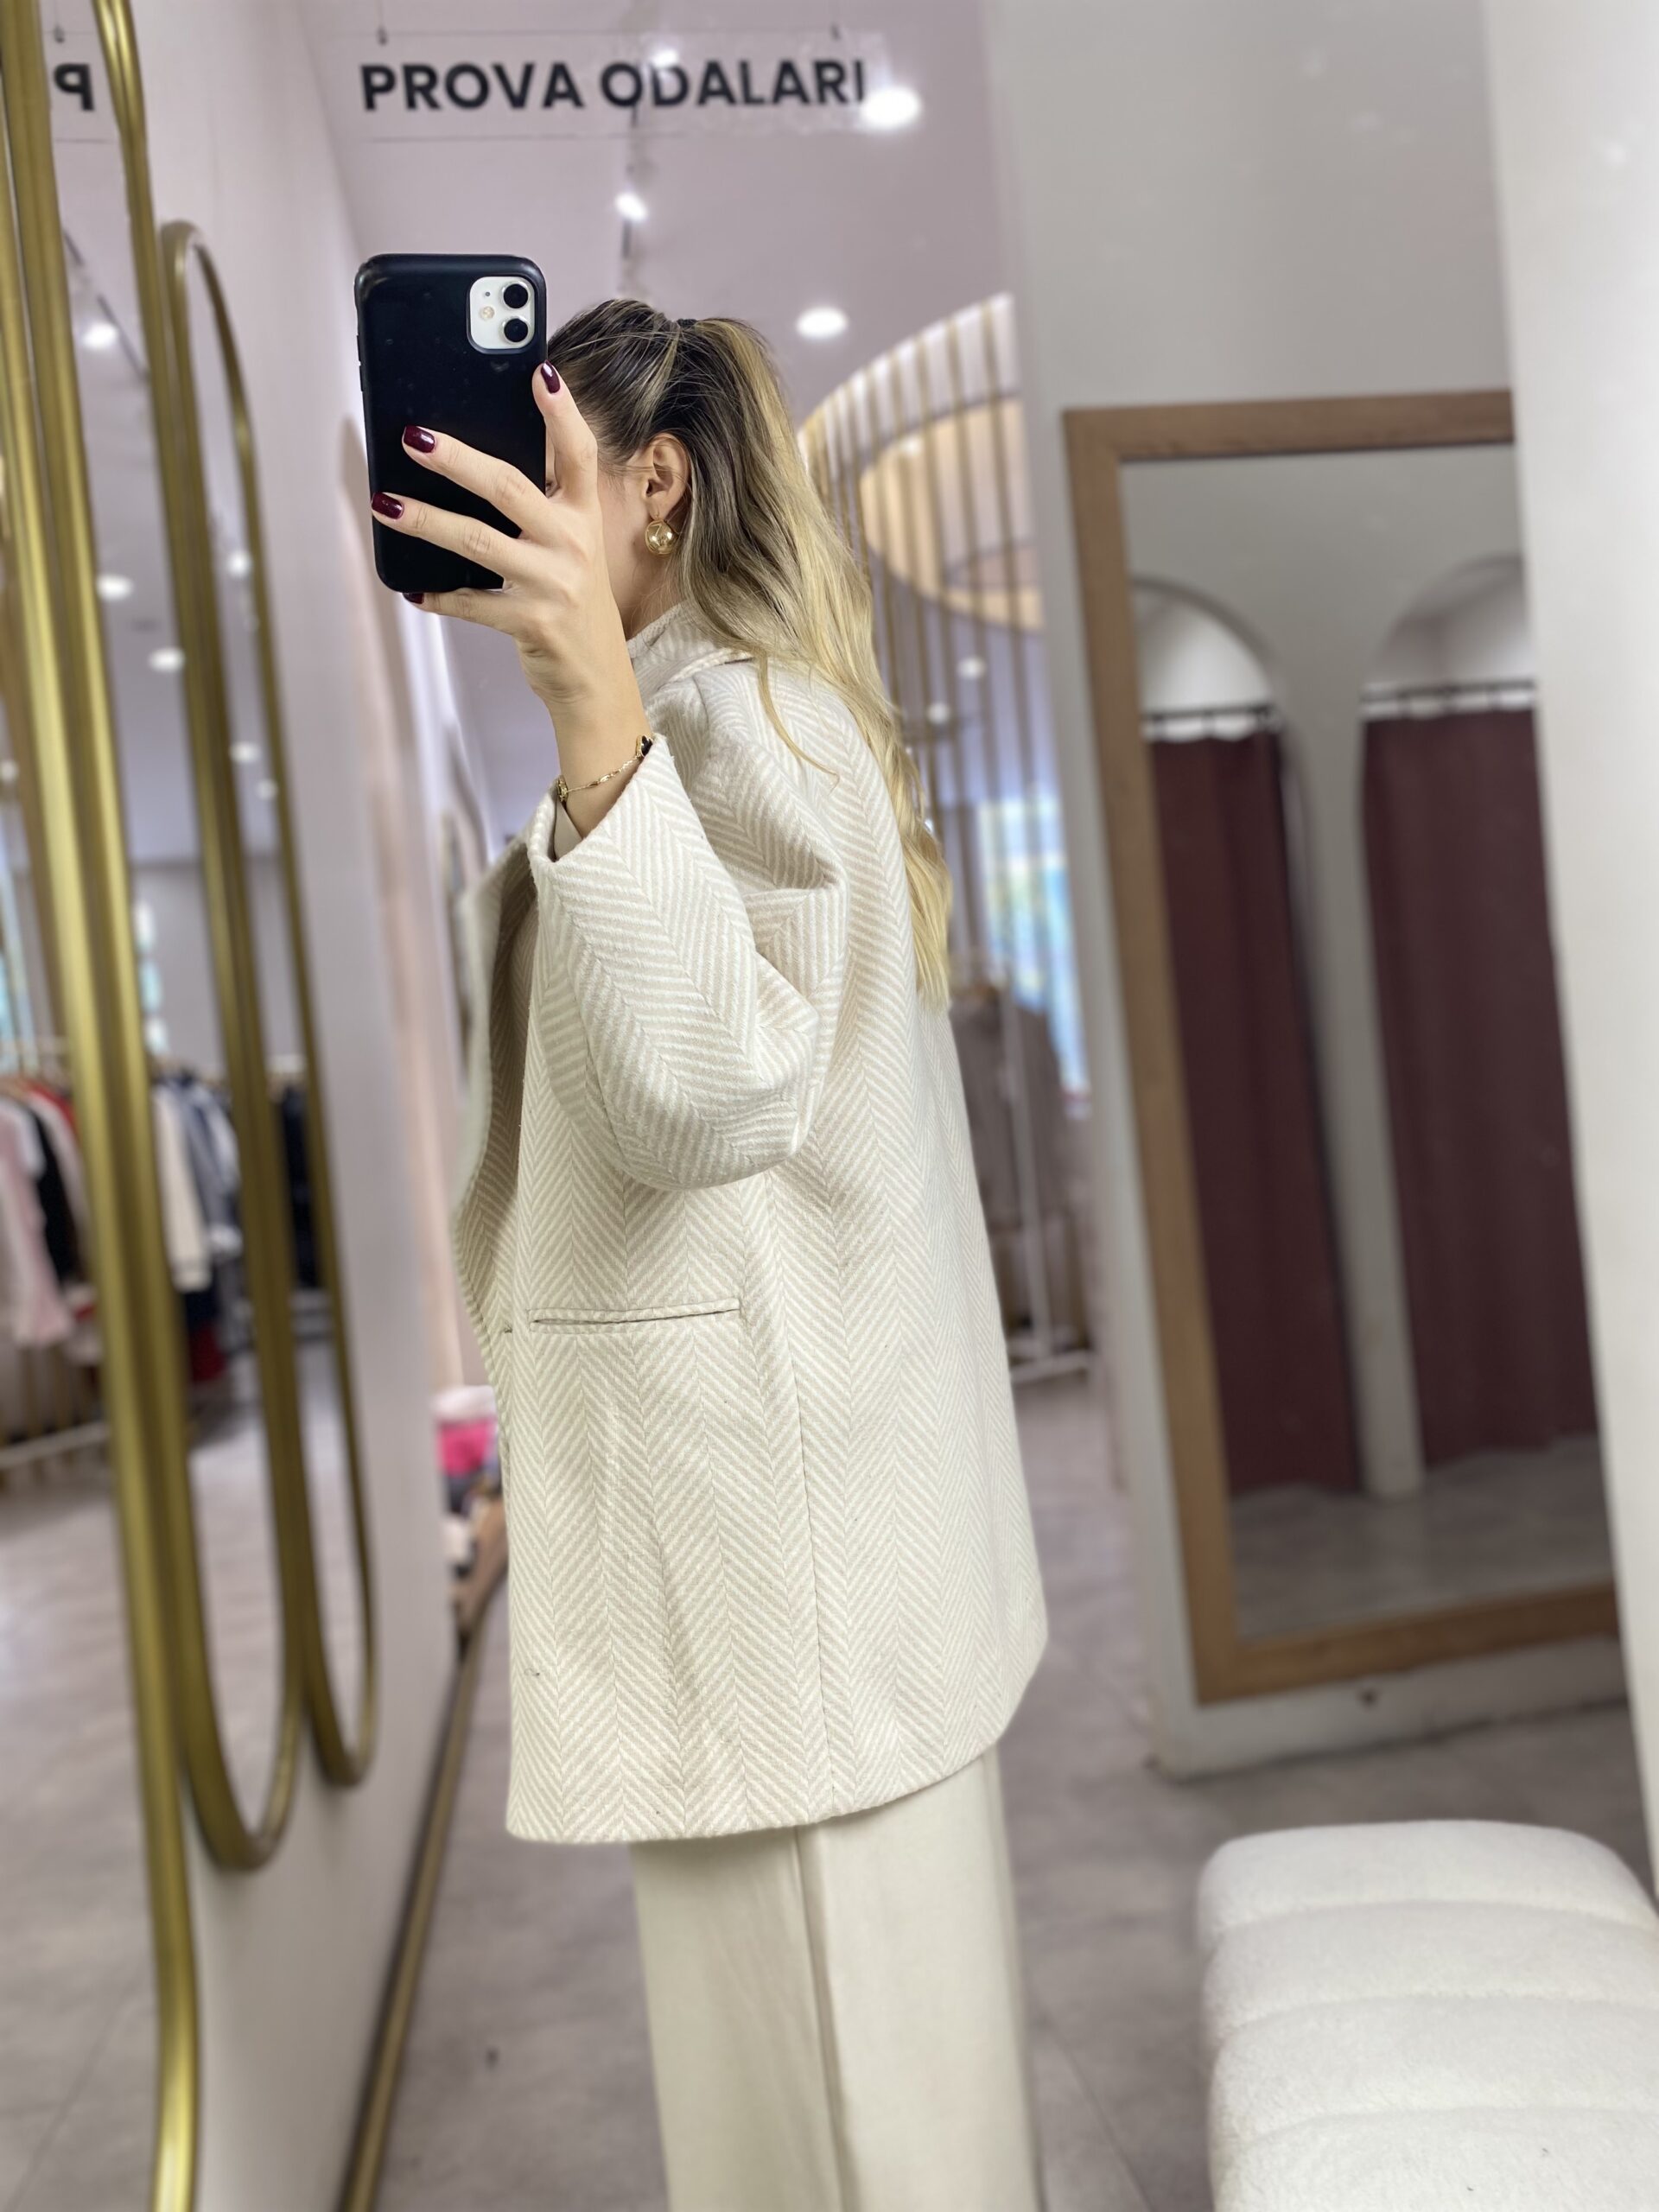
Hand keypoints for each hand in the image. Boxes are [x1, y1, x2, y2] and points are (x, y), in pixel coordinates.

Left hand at [375, 365, 647, 812]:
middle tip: (413, 437)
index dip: (562, 412)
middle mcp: (573, 545)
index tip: (539, 371)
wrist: (597, 679)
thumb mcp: (572, 548)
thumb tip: (472, 463)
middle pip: (510, 488)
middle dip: (457, 459)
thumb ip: (541, 507)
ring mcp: (552, 585)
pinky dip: (436, 595)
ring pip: (478, 542)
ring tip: (385, 504)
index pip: (578, 454)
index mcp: (584, 517)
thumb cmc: (572, 603)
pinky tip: (410, 588)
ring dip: (425, 521)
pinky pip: (470, 603)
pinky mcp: (531, 623)